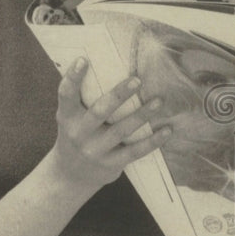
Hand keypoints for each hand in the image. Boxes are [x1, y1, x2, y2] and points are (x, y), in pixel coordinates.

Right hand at [51, 57, 171, 191]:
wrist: (70, 175)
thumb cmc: (78, 134)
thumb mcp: (72, 118)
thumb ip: (83, 98)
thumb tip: (107, 63)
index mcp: (67, 117)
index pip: (66, 95)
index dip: (73, 77)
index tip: (84, 60)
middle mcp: (79, 133)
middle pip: (99, 111)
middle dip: (119, 95)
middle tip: (137, 80)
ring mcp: (95, 150)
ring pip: (121, 130)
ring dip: (142, 115)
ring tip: (159, 101)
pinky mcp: (111, 163)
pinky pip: (135, 151)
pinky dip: (153, 141)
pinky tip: (167, 130)